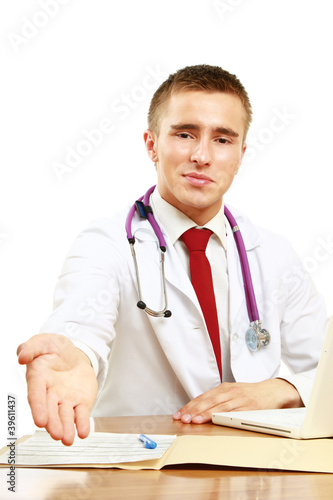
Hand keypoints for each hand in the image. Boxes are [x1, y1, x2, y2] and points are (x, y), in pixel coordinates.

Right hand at [17, 333, 97, 445]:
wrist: (74, 353)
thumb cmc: (54, 349)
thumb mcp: (42, 341)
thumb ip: (30, 347)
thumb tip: (22, 356)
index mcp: (38, 378)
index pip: (36, 395)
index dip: (38, 408)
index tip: (39, 421)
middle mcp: (50, 393)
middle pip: (50, 410)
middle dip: (52, 423)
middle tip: (56, 433)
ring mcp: (64, 400)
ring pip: (65, 416)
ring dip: (66, 428)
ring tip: (67, 439)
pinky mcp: (79, 402)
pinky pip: (81, 414)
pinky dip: (82, 424)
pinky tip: (84, 432)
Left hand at [173, 379, 302, 423]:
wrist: (272, 391)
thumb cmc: (251, 394)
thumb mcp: (233, 393)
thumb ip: (219, 400)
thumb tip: (200, 410)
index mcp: (224, 388)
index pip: (203, 397)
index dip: (190, 406)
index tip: (179, 414)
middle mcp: (229, 391)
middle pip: (207, 401)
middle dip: (193, 410)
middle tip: (182, 418)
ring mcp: (239, 398)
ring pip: (218, 406)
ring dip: (204, 414)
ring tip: (193, 420)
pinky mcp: (249, 406)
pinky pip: (233, 411)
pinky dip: (222, 416)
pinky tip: (214, 420)